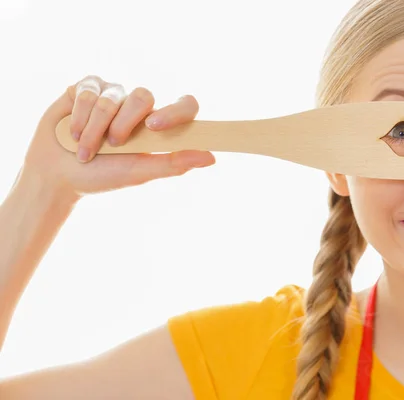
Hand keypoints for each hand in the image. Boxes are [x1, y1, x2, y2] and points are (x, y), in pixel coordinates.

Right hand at [20, 75, 214, 199]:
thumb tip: (211, 157)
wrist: (59, 176)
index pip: (185, 105)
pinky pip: (88, 92)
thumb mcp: (140, 172)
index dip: (175, 111)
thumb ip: (174, 163)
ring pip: (111, 98)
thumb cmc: (104, 176)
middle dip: (123, 125)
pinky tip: (71, 133)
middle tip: (113, 145)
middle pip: (144, 96)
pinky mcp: (87, 87)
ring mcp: (114, 93)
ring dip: (94, 130)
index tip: (154, 127)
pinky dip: (78, 118)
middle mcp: (139, 106)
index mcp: (160, 125)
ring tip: (86, 149)